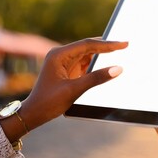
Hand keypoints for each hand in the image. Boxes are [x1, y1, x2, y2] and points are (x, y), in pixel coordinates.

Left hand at [0, 38, 127, 141]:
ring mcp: (63, 62)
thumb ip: (96, 78)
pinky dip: (95, 64)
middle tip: (124, 45)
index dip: (107, 44)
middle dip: (106, 47)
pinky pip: (84, 64)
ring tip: (119, 52)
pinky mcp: (67, 70)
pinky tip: (106, 65)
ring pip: (87, 55)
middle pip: (88, 47)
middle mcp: (60, 55)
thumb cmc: (49, 101)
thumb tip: (117, 69)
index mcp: (59, 55)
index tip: (123, 44)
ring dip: (101, 55)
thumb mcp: (74, 90)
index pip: (87, 45)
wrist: (33, 113)